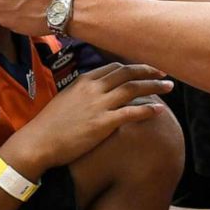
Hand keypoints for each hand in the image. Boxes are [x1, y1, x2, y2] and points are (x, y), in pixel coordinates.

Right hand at [1, 63, 172, 174]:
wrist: (39, 141)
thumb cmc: (49, 125)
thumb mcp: (65, 100)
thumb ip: (82, 94)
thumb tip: (95, 95)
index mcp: (84, 80)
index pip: (114, 67)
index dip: (132, 67)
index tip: (145, 70)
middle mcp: (93, 88)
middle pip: (127, 73)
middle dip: (149, 71)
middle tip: (164, 73)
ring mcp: (99, 104)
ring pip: (134, 88)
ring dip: (155, 86)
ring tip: (170, 87)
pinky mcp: (103, 123)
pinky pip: (132, 112)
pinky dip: (149, 109)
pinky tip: (160, 110)